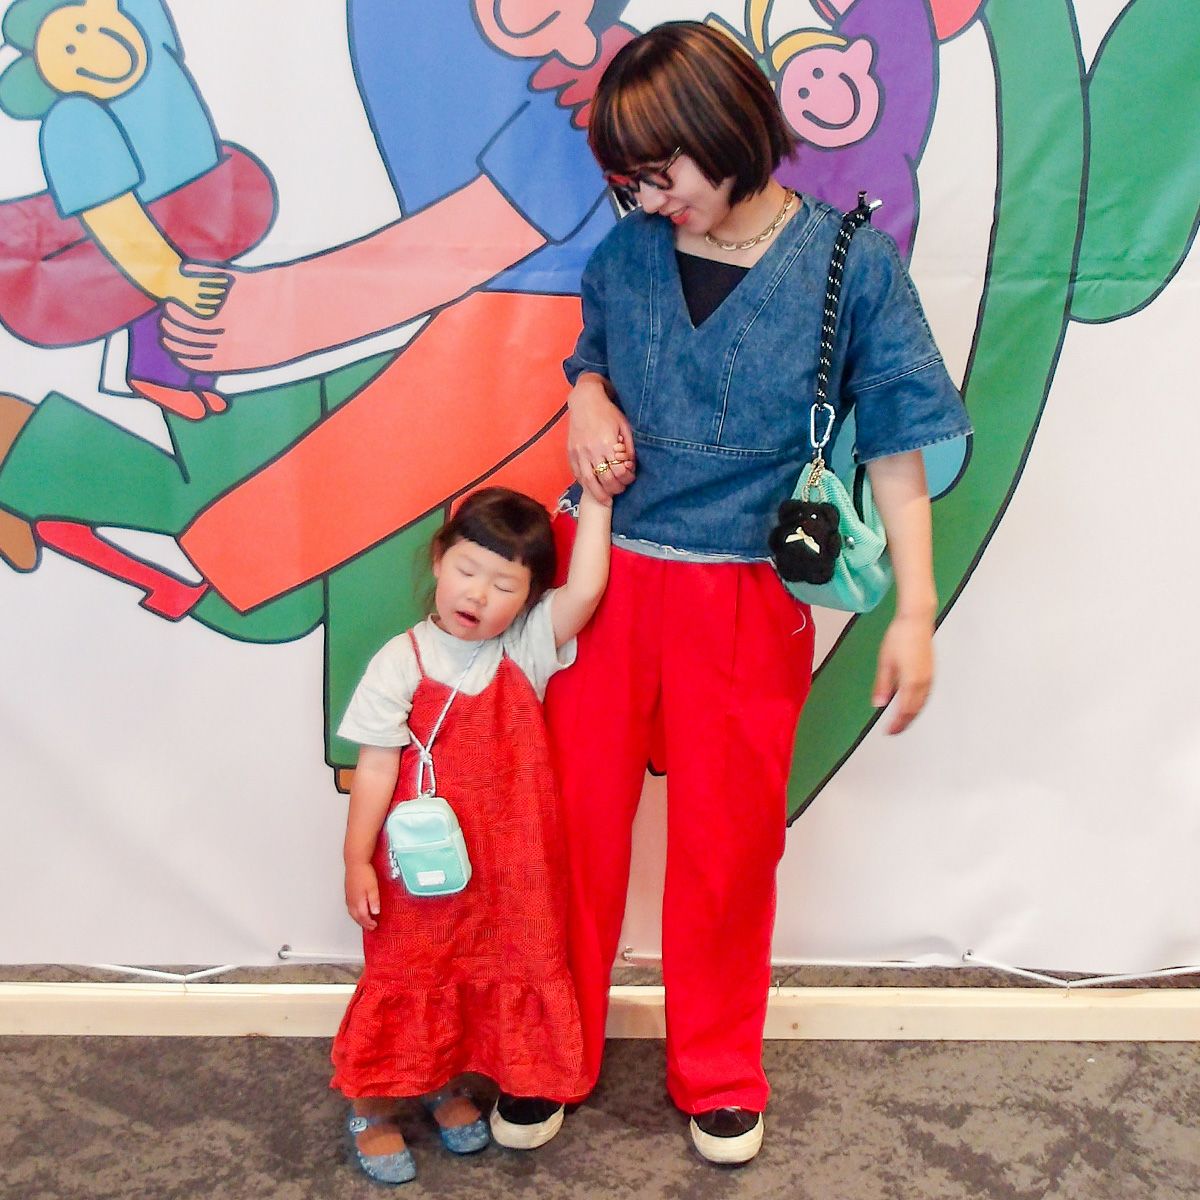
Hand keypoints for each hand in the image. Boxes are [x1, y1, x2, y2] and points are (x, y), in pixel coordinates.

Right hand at [160, 265, 310, 372]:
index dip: (177, 351)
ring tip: (173, 300)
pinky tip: (184, 274)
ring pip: (191, 312)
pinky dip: (191, 277)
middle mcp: (231, 338)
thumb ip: (230, 356)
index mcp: (236, 360)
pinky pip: (206, 284)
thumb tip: (201, 353)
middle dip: (171, 328)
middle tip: (167, 317)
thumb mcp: (259, 358)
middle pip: (185, 336)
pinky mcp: (240, 288)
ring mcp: (234, 312)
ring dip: (175, 306)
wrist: (314, 313)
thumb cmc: (288, 337)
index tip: (169, 341)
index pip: (192, 360)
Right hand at [345, 861, 380, 930]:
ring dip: (358, 918)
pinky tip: (358, 908)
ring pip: (352, 912)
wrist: (355, 861)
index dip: (369, 923)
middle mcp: (351, 901)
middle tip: (370, 926)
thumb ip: (374, 901)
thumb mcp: (373, 888)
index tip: (375, 926)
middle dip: (363, 923)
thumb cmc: (364, 873)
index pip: (363, 917)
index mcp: (358, 902)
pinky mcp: (348, 891)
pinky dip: (355, 911)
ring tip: (365, 920)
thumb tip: (375, 912)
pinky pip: (350, 906)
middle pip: (356, 917)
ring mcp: (348, 896)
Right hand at [567, 374, 635, 502]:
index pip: (618, 472)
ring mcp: (579, 453)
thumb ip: (628, 447)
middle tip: (620, 491)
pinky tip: (591, 489)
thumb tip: (631, 465)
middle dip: (615, 489)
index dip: (626, 479)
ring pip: (589, 481)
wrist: (585, 401)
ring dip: (598, 494)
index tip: (630, 479)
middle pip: (604, 480)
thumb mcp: (624, 426)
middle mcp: (592, 450)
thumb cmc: (608, 412)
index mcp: (607, 444)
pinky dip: (585, 485)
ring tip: (606, 501)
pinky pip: (577, 474)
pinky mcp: (571, 452)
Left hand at [872, 613, 933, 734]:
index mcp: (911, 682)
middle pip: (915, 710)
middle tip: (893, 731)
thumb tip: (878, 704)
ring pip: (922, 704)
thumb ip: (883, 685)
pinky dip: (918, 705)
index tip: (888, 732)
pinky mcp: (931, 672)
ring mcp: (930, 677)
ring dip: (912, 715)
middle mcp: (924, 682)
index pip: (905, 711)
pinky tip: (911, 705)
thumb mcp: (885, 662)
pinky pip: (926, 695)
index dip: (897, 724)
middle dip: (904, 723)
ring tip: (901, 721)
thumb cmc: (899, 637)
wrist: (916, 620)